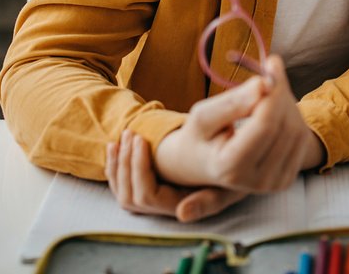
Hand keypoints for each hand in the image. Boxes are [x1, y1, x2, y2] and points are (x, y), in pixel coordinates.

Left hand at [104, 131, 244, 221]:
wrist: (235, 164)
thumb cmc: (234, 172)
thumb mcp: (228, 185)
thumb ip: (209, 200)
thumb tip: (182, 215)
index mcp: (180, 206)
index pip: (147, 195)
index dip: (138, 168)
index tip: (142, 139)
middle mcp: (163, 209)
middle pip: (130, 194)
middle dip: (126, 161)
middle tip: (131, 133)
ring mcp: (154, 202)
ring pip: (122, 192)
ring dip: (118, 163)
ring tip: (123, 137)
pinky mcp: (149, 188)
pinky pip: (121, 185)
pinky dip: (113, 166)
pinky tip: (113, 146)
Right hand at [155, 54, 325, 194]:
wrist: (203, 163)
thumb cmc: (201, 135)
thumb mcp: (204, 115)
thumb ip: (232, 102)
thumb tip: (263, 84)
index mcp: (230, 168)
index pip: (265, 126)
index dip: (273, 91)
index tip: (272, 62)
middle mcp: (256, 182)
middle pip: (284, 126)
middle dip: (280, 91)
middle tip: (270, 67)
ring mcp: (274, 184)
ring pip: (297, 130)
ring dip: (286, 101)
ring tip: (266, 90)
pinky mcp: (286, 179)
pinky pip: (301, 139)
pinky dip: (291, 115)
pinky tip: (274, 108)